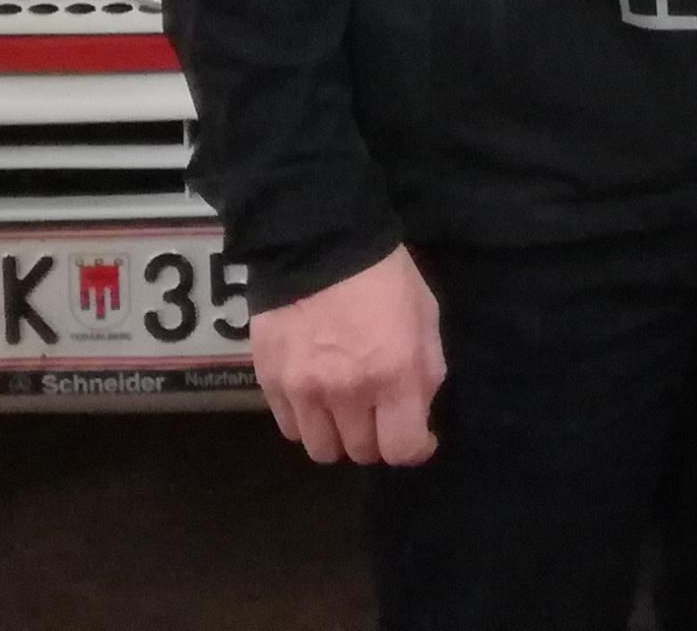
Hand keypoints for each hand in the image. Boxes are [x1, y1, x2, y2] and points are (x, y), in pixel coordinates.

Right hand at [248, 245, 443, 466]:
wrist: (318, 243)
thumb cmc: (384, 276)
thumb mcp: (426, 316)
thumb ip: (426, 370)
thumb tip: (419, 414)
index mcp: (394, 373)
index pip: (402, 449)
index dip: (415, 449)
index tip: (419, 437)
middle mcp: (347, 392)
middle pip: (360, 453)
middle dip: (377, 438)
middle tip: (379, 415)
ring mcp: (304, 390)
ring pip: (321, 449)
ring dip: (338, 436)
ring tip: (345, 410)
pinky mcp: (271, 383)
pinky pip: (290, 428)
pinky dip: (306, 421)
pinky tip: (316, 396)